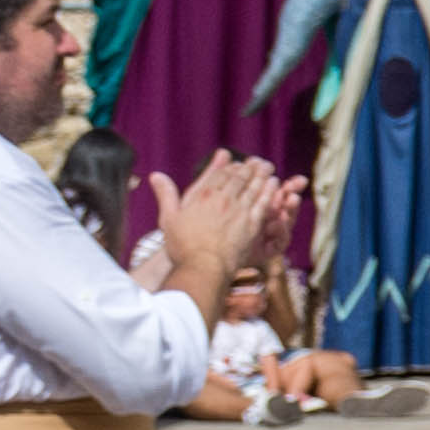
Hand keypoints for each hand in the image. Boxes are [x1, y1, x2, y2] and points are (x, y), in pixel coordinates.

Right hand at [158, 155, 286, 310]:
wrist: (204, 267)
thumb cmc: (183, 246)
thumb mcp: (169, 218)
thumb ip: (166, 195)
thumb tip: (155, 175)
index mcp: (204, 196)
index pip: (220, 174)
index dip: (229, 166)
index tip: (236, 163)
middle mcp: (224, 199)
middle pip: (239, 177)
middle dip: (248, 167)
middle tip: (257, 161)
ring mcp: (240, 211)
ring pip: (254, 186)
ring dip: (261, 175)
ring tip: (267, 168)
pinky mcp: (253, 223)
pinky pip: (264, 202)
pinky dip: (269, 191)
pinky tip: (274, 185)